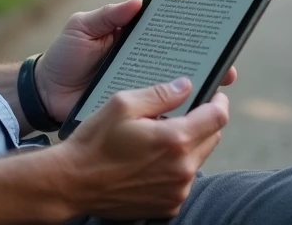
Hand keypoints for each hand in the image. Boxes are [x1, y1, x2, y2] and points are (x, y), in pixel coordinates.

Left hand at [36, 0, 236, 121]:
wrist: (44, 93)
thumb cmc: (64, 55)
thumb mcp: (82, 27)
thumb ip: (108, 15)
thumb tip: (138, 1)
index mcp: (135, 40)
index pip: (170, 34)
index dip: (193, 35)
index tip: (216, 34)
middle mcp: (144, 64)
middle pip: (181, 64)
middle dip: (206, 65)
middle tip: (226, 69)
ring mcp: (141, 90)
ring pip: (174, 91)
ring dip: (195, 93)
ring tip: (214, 94)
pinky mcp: (133, 112)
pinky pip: (157, 113)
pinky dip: (173, 115)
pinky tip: (189, 119)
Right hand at [52, 78, 229, 220]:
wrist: (73, 183)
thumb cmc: (94, 142)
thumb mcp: (122, 104)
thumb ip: (160, 94)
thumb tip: (186, 85)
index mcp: (174, 139)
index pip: (217, 117)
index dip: (219, 102)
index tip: (214, 96)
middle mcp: (182, 169)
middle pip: (212, 138)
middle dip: (202, 122)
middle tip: (180, 113)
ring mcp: (177, 191)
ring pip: (198, 159)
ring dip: (188, 146)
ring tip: (158, 138)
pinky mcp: (168, 205)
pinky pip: (184, 180)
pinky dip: (175, 167)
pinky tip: (150, 160)